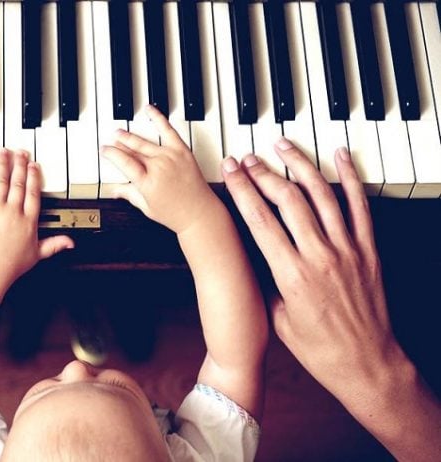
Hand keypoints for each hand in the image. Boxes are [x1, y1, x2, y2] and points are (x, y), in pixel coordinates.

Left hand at [0, 149, 72, 300]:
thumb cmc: (11, 264)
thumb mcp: (37, 254)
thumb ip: (54, 244)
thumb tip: (70, 243)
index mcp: (28, 221)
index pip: (33, 193)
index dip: (34, 176)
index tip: (34, 166)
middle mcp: (14, 212)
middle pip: (18, 183)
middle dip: (20, 165)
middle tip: (21, 152)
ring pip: (1, 181)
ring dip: (3, 164)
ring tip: (4, 152)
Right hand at [100, 105, 214, 233]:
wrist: (199, 213)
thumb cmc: (175, 214)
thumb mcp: (146, 207)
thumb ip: (129, 194)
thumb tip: (115, 190)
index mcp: (146, 182)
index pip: (123, 162)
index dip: (111, 154)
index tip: (105, 150)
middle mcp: (157, 167)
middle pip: (132, 150)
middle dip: (119, 144)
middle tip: (111, 140)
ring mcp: (170, 157)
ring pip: (145, 142)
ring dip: (130, 136)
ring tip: (121, 132)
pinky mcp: (182, 151)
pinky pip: (168, 130)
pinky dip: (158, 118)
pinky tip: (149, 110)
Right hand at [221, 139, 401, 401]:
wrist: (365, 363)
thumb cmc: (319, 348)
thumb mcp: (278, 318)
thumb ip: (267, 281)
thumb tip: (256, 253)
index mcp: (290, 275)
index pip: (260, 220)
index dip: (242, 189)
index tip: (230, 170)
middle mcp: (319, 256)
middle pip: (287, 200)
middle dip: (263, 173)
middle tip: (248, 157)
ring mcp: (347, 250)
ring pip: (321, 195)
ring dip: (299, 166)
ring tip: (282, 147)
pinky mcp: (368, 250)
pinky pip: (360, 206)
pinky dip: (349, 178)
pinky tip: (339, 157)